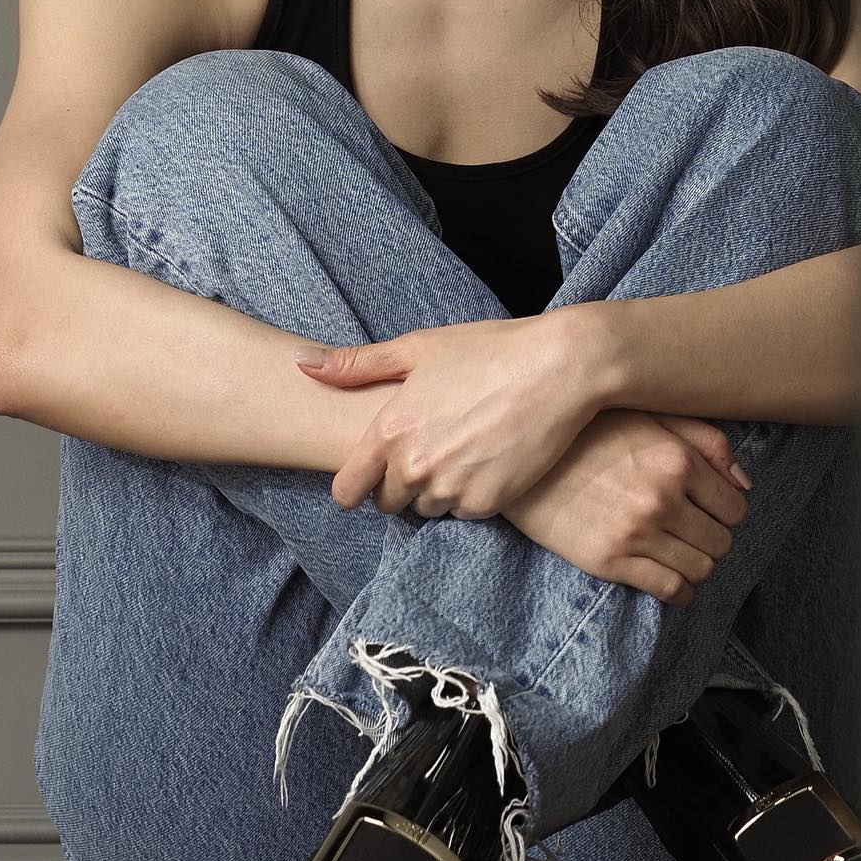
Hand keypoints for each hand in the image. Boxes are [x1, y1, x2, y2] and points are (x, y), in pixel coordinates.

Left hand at [294, 309, 604, 518]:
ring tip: (465, 451)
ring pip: (428, 509)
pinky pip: (466, 513)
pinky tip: (490, 461)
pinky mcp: (487, 504)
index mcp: (389, 430)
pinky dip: (473, 496)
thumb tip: (300, 363)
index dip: (354, 488)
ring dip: (439, 491)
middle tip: (433, 450)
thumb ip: (356, 364)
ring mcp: (451, 488)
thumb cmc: (489, 350)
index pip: (348, 490)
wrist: (559, 368)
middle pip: (389, 502)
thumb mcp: (419, 347)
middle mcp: (414, 466)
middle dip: (402, 483)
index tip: (366, 482)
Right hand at [501, 407, 752, 607]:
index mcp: (677, 460)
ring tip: (679, 552)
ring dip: (696, 564)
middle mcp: (662, 499)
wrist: (521, 457)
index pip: (735, 508)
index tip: (709, 510)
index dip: (726, 512)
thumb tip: (744, 482)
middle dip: (712, 538)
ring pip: (701, 570)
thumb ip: (704, 441)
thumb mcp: (649, 417)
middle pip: (721, 542)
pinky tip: (669, 577)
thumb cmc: (586, 431)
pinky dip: (679, 591)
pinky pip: (670, 590)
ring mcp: (636, 534)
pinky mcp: (609, 561)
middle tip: (692, 531)